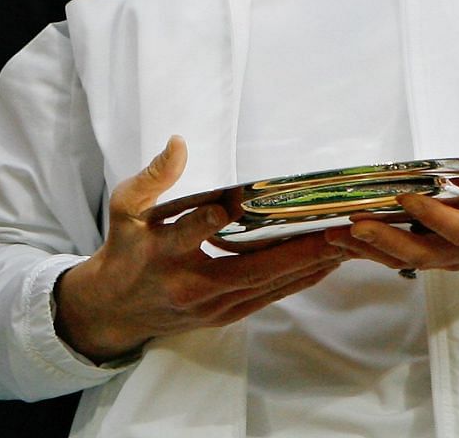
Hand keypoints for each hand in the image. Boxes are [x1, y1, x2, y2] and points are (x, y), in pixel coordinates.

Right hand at [54, 136, 345, 363]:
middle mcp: (190, 284)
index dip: (215, 217)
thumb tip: (180, 142)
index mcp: (161, 252)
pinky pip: (268, 298)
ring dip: (306, 265)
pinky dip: (298, 280)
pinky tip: (325, 264)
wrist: (116, 308)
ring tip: (342, 243)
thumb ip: (153, 176)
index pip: (190, 232)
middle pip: (248, 268)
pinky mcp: (225, 315)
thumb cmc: (124, 248)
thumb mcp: (124, 207)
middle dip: (293, 249)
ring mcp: (211, 305)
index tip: (241, 199)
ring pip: (266, 286)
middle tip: (331, 229)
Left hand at [329, 130, 458, 283]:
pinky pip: (399, 259)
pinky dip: (371, 250)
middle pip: (424, 254)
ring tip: (335, 233)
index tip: (407, 197)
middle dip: (388, 241)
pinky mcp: (434, 256)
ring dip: (370, 249)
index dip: (435, 217)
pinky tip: (342, 237)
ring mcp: (449, 258)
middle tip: (355, 223)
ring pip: (405, 260)